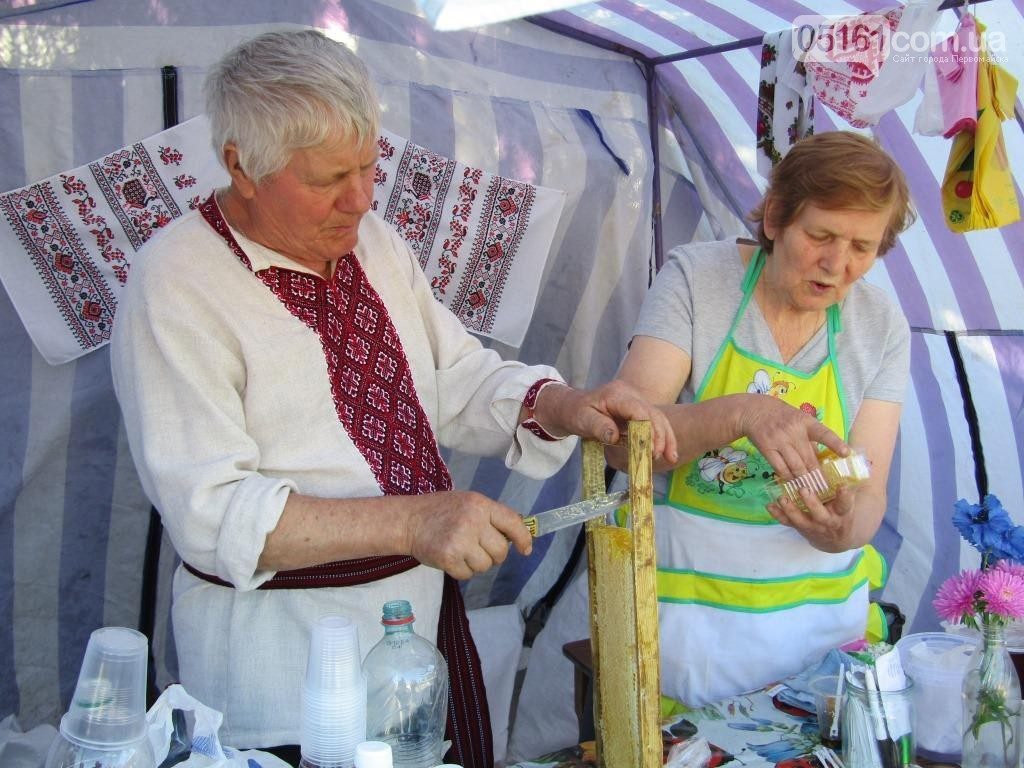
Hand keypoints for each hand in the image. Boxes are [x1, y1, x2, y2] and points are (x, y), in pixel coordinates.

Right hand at [404, 490, 532, 579]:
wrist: (408, 520)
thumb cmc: (440, 510)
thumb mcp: (468, 503)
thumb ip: (491, 516)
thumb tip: (517, 534)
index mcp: (480, 505)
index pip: (513, 523)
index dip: (523, 538)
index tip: (525, 549)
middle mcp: (473, 521)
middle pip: (500, 551)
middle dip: (494, 555)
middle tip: (479, 548)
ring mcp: (460, 541)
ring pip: (485, 565)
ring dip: (476, 564)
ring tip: (462, 551)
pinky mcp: (448, 558)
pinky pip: (468, 574)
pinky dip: (461, 570)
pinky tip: (451, 558)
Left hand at [534, 380, 678, 462]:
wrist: (573, 406)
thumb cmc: (576, 412)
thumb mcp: (583, 419)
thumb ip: (599, 426)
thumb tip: (614, 436)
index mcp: (617, 394)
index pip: (639, 411)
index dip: (648, 429)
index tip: (651, 448)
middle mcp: (631, 394)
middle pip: (653, 414)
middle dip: (661, 435)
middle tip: (660, 456)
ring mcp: (636, 401)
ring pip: (658, 418)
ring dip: (667, 437)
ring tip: (671, 456)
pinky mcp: (638, 411)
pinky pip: (654, 422)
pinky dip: (662, 436)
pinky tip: (668, 452)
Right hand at [737, 395, 847, 479]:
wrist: (755, 411)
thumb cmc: (783, 417)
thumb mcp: (799, 420)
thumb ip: (810, 437)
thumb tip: (820, 460)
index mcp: (806, 422)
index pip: (824, 434)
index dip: (835, 444)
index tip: (846, 453)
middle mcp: (794, 431)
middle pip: (809, 459)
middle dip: (817, 476)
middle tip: (824, 488)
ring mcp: (779, 440)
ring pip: (796, 467)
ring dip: (803, 479)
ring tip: (808, 487)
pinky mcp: (767, 448)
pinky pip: (780, 468)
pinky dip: (787, 476)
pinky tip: (791, 479)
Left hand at [767, 485, 856, 551]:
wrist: (836, 539)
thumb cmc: (841, 512)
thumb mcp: (847, 499)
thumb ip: (846, 480)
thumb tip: (846, 452)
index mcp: (843, 513)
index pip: (846, 504)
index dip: (844, 496)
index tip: (842, 486)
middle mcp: (828, 521)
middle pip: (820, 514)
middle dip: (812, 503)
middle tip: (804, 490)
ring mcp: (813, 527)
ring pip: (801, 520)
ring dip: (791, 509)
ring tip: (782, 497)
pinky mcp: (800, 529)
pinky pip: (787, 523)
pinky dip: (778, 515)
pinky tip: (769, 505)